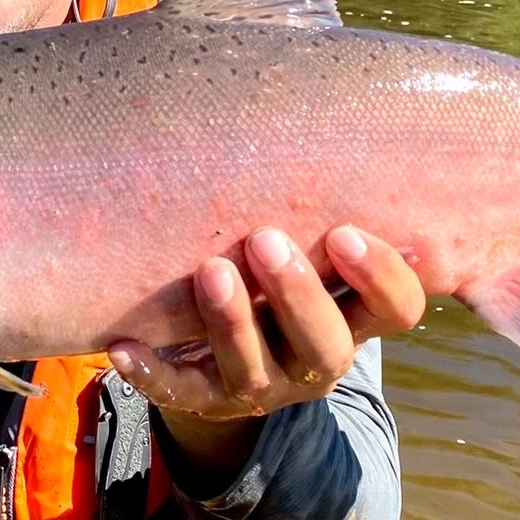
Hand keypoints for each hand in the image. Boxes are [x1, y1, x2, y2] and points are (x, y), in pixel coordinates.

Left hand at [108, 225, 424, 471]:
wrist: (229, 357)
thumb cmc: (277, 277)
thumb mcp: (312, 254)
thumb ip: (320, 217)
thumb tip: (319, 119)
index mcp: (355, 321)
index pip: (396, 310)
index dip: (380, 277)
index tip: (344, 232)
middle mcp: (316, 361)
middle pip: (326, 346)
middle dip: (297, 294)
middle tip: (266, 240)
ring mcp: (263, 387)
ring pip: (254, 371)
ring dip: (233, 322)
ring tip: (210, 272)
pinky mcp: (206, 400)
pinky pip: (180, 393)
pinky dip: (152, 373)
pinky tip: (122, 347)